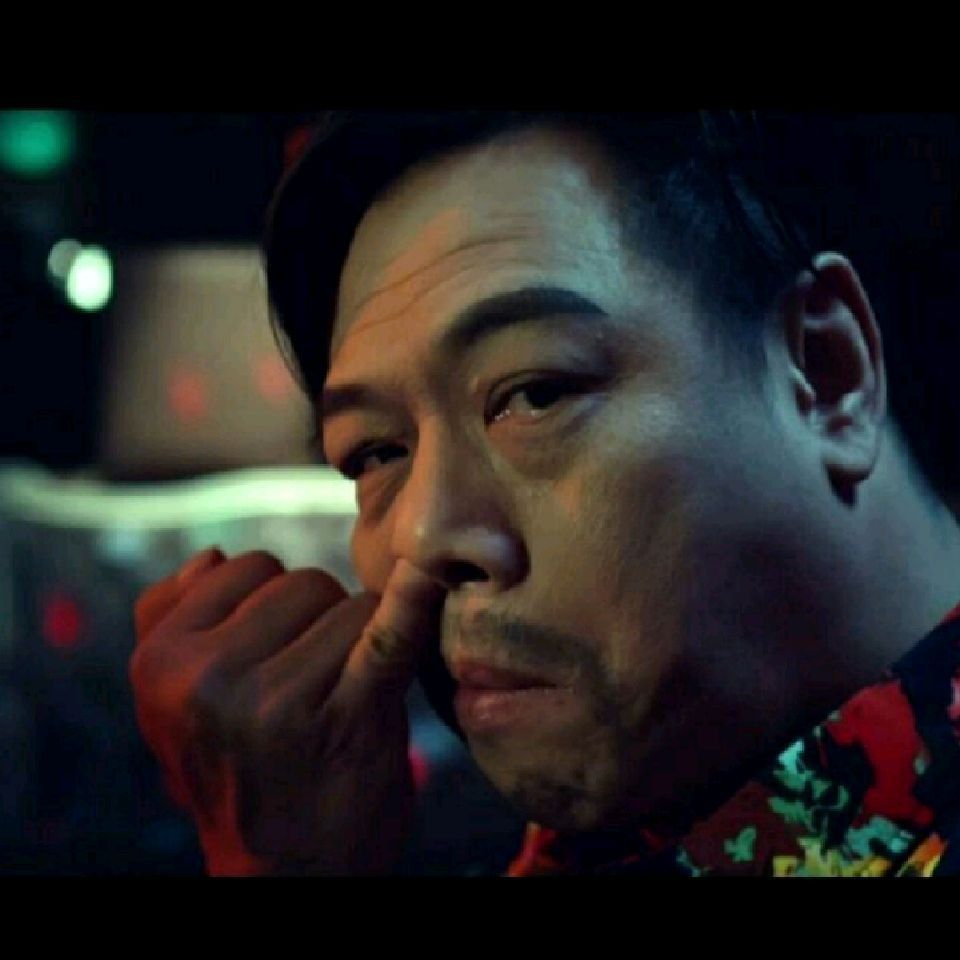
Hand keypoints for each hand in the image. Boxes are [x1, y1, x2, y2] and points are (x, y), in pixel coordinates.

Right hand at [130, 547, 444, 874]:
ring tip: (338, 699)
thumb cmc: (239, 774)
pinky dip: (413, 603)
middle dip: (318, 622)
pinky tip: (426, 578)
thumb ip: (173, 621)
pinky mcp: (344, 719)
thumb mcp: (174, 705)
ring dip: (359, 643)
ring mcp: (275, 700)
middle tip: (312, 687)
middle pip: (304, 582)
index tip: (273, 657)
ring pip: (352, 605)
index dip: (272, 607)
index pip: (246, 567)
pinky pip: (387, 635)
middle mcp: (207, 678)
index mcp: (159, 661)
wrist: (286, 878)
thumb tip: (211, 554)